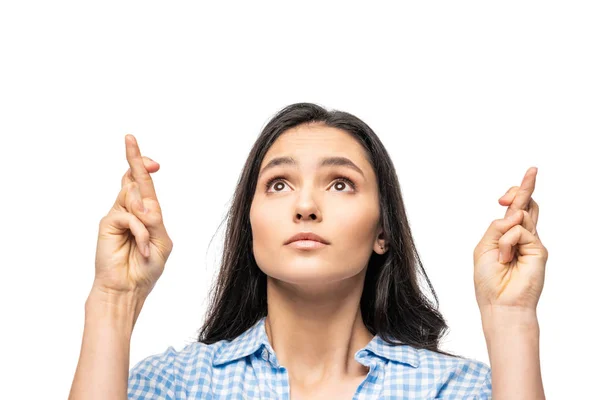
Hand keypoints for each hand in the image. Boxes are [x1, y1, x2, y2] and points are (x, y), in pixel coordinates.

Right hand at [93, 134, 172, 298]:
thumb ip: (155, 221)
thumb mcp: (161, 242)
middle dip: (135, 158)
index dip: (144, 167)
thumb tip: (143, 203)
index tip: (152, 161)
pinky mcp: (108, 223)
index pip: (144, 185)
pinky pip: (130, 216)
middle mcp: (131, 210)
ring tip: (146, 242)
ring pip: (133, 196)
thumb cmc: (146, 268)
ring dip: (146, 217)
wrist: (127, 289)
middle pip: (133, 179)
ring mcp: (118, 215)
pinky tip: (141, 248)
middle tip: (130, 138)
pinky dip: (140, 232)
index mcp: (146, 214)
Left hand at [473, 167, 548, 311]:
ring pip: (522, 215)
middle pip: (527, 204)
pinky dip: (507, 242)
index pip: (515, 210)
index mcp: (506, 236)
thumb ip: (497, 227)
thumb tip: (515, 213)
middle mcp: (522, 237)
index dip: (516, 193)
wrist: (500, 304)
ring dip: (505, 229)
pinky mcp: (538, 249)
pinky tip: (507, 259)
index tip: (509, 191)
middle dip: (526, 185)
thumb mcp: (484, 247)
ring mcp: (531, 243)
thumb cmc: (489, 281)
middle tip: (532, 169)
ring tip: (503, 255)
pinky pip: (518, 231)